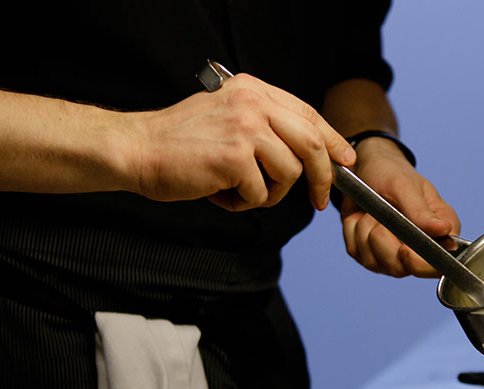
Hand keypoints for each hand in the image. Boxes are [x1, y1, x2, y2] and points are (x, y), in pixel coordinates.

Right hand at [129, 73, 355, 211]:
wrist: (138, 149)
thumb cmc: (180, 142)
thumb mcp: (227, 117)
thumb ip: (265, 126)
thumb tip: (309, 153)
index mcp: (253, 90)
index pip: (309, 114)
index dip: (333, 141)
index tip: (346, 161)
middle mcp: (253, 103)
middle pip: (311, 143)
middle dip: (322, 177)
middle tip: (320, 200)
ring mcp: (245, 129)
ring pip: (288, 173)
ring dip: (269, 194)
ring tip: (238, 189)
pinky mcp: (234, 157)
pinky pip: (260, 194)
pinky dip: (241, 203)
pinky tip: (218, 192)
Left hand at [340, 137, 460, 277]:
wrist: (365, 168)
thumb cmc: (391, 172)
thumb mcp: (405, 185)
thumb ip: (421, 211)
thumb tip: (443, 229)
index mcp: (440, 234)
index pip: (436, 265)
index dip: (418, 263)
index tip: (403, 248)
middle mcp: (419, 250)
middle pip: (400, 268)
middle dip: (383, 239)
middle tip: (382, 214)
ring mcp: (393, 256)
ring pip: (374, 261)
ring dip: (366, 231)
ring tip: (372, 211)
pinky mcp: (370, 254)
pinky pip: (356, 252)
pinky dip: (353, 230)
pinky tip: (361, 216)